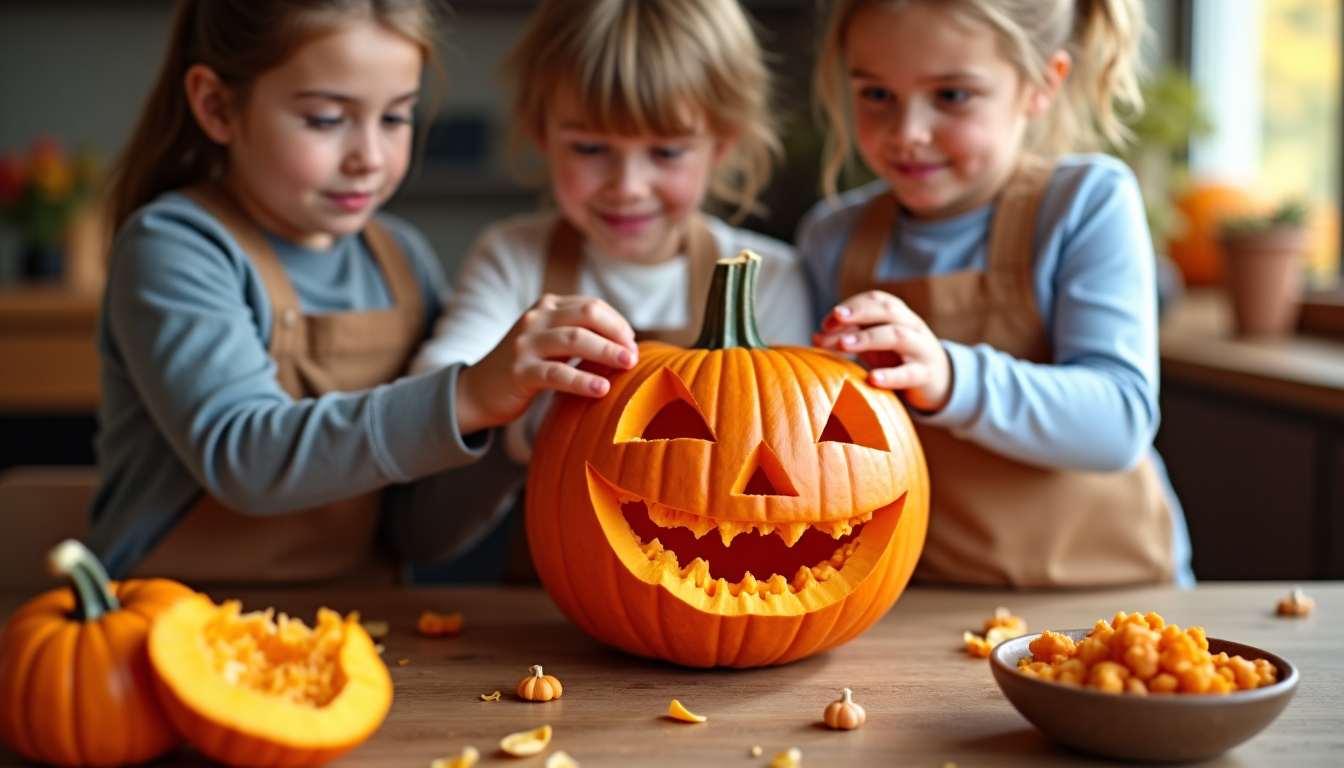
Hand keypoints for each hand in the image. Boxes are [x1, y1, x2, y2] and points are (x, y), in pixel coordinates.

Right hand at [456, 294, 637, 434]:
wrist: (477, 391)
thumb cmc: (524, 367)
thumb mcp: (550, 343)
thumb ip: (579, 336)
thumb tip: (626, 346)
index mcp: (546, 307)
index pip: (591, 306)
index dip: (617, 323)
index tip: (632, 343)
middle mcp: (535, 319)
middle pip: (587, 316)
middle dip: (617, 333)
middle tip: (635, 354)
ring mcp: (525, 344)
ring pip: (575, 340)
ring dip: (607, 352)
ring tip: (628, 365)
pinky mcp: (519, 372)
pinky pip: (556, 374)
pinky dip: (582, 380)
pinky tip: (601, 389)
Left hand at [812, 290, 951, 411]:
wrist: (940, 381)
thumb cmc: (898, 357)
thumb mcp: (874, 344)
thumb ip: (847, 337)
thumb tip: (815, 337)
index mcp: (898, 314)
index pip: (876, 299)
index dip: (852, 305)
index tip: (828, 321)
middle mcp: (911, 326)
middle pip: (888, 310)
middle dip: (860, 311)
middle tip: (836, 318)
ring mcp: (921, 349)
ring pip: (897, 336)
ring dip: (868, 338)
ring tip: (844, 344)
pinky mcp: (926, 374)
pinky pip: (909, 373)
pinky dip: (891, 375)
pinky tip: (872, 379)